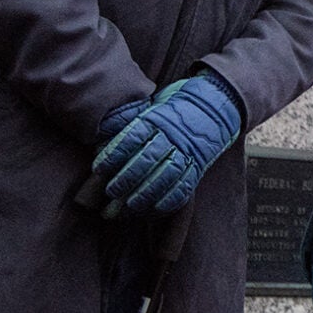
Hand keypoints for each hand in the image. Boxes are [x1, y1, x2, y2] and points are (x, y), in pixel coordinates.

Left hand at [92, 72, 241, 215]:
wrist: (215, 106)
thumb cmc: (172, 108)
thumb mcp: (149, 106)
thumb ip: (126, 120)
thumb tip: (97, 135)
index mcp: (156, 118)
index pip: (132, 137)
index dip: (114, 154)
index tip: (99, 169)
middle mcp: (172, 135)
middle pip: (147, 158)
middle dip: (127, 178)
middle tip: (111, 192)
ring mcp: (188, 150)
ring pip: (166, 174)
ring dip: (147, 192)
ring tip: (131, 205)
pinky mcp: (200, 164)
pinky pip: (187, 183)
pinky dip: (173, 198)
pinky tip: (158, 207)